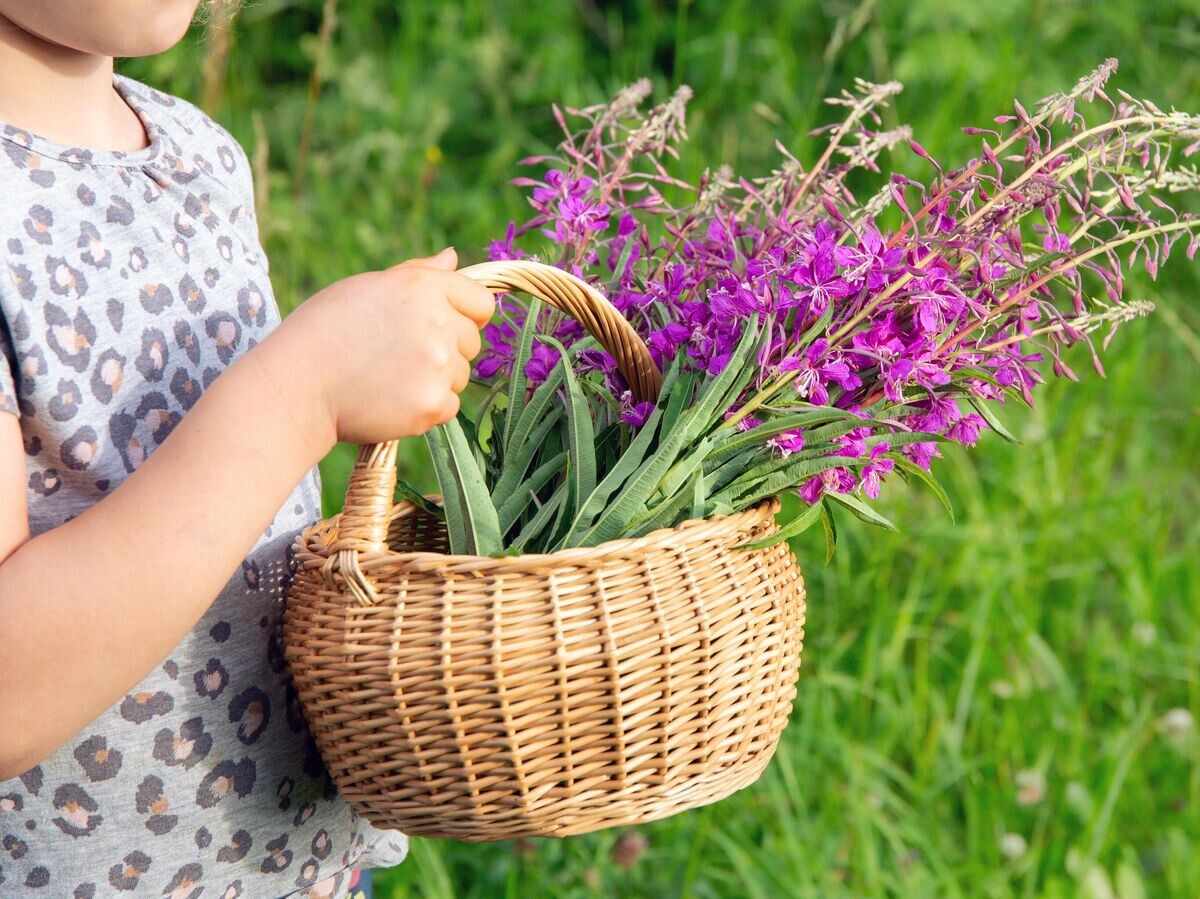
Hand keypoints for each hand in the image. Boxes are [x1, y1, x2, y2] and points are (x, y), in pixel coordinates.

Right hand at [273, 247, 494, 444]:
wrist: (296, 387)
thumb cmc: (325, 331)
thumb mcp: (367, 287)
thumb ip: (417, 274)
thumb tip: (452, 258)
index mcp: (422, 287)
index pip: (481, 302)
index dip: (466, 315)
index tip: (444, 326)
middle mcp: (437, 322)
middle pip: (471, 341)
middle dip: (447, 349)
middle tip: (399, 355)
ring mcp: (438, 366)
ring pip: (460, 375)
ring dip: (435, 379)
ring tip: (388, 377)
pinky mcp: (432, 404)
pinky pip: (449, 406)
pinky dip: (427, 407)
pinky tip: (392, 399)